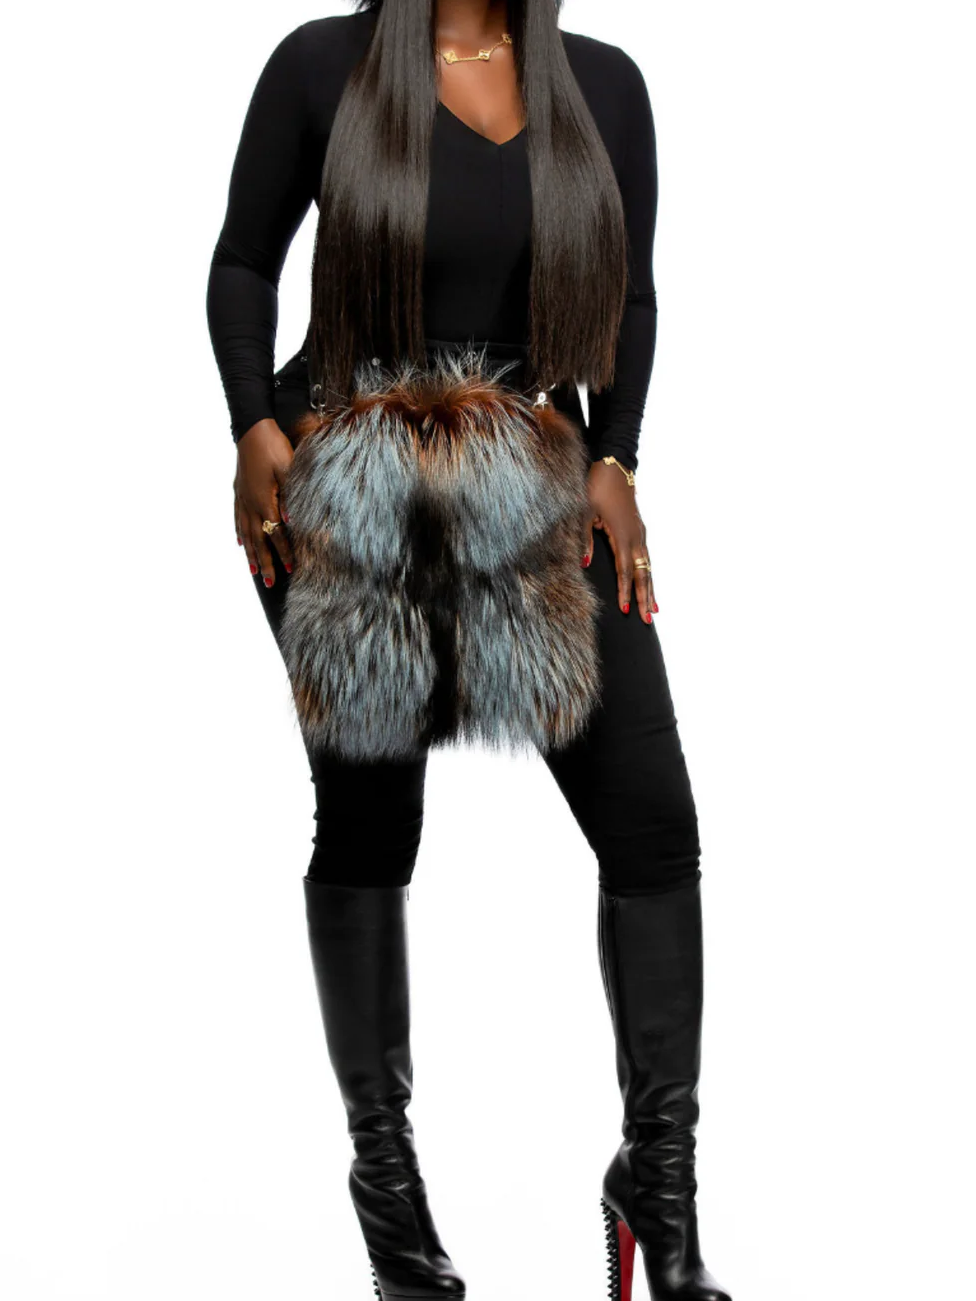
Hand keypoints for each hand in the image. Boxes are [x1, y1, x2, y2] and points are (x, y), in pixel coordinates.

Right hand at [233, 418, 295, 587]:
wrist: (251, 428)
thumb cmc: (273, 447)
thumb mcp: (288, 468)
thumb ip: (290, 494)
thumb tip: (290, 521)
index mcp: (264, 500)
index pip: (275, 534)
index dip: (284, 552)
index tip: (291, 569)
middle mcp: (250, 504)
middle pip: (258, 541)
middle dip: (266, 563)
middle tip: (270, 583)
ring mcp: (242, 499)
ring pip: (246, 533)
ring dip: (251, 554)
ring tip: (255, 571)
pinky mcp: (239, 492)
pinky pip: (237, 519)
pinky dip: (240, 534)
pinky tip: (240, 543)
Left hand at [582, 459, 658, 623]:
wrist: (614, 466)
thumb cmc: (597, 487)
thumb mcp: (584, 512)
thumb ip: (584, 539)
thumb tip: (583, 563)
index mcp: (622, 535)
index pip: (624, 571)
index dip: (625, 592)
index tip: (625, 611)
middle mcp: (636, 537)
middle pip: (642, 574)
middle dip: (645, 598)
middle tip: (648, 621)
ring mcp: (640, 534)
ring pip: (648, 567)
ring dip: (651, 589)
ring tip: (654, 610)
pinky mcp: (640, 531)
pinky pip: (646, 558)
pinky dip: (649, 574)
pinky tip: (649, 584)